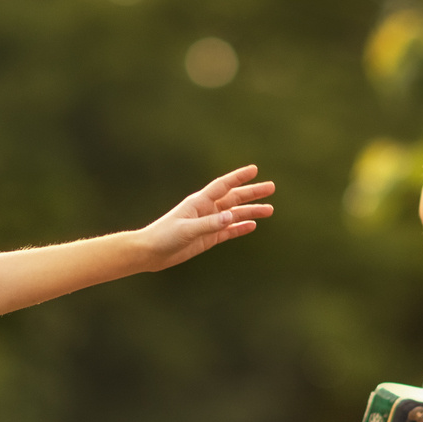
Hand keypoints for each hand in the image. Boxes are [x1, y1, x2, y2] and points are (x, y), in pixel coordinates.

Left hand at [134, 166, 274, 269]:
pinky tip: (252, 225)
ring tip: (269, 210)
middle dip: (252, 193)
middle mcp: (206, 210)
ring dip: (251, 211)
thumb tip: (231, 216)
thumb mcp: (187, 230)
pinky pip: (228, 231)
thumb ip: (209, 223)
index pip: (223, 186)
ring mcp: (208, 223)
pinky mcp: (208, 238)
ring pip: (234, 215)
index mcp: (199, 202)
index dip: (238, 177)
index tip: (254, 169)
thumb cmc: (164, 236)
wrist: (151, 252)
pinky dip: (240, 228)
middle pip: (234, 198)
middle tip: (271, 187)